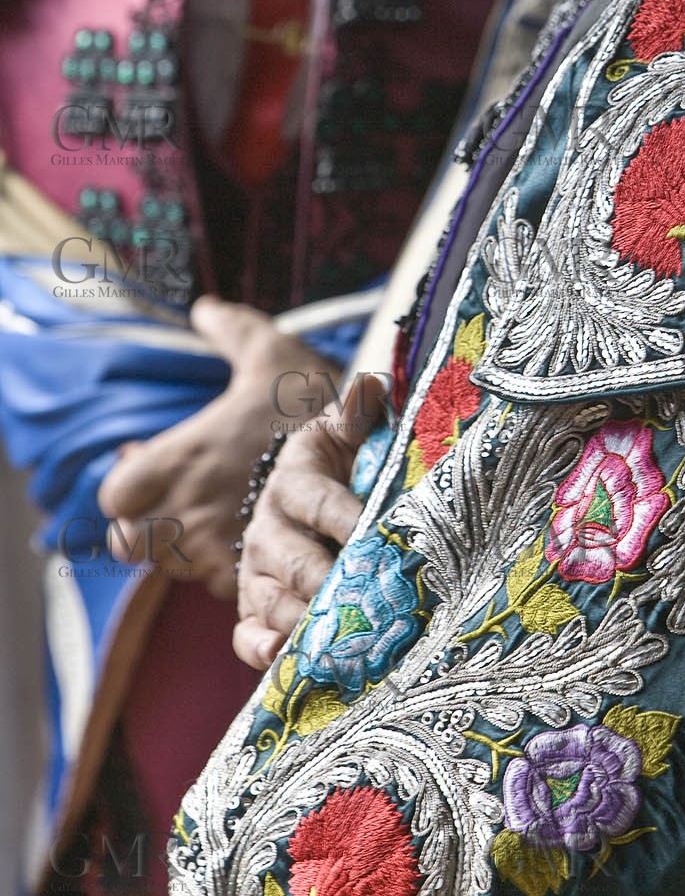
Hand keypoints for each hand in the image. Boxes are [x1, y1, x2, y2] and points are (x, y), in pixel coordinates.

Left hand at [97, 296, 343, 599]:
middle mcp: (183, 508)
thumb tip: (205, 307)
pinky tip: (253, 553)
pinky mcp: (244, 577)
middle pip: (131, 542)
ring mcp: (211, 548)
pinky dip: (230, 575)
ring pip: (175, 568)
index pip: (116, 496)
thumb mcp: (272, 355)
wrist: (358, 457)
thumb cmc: (308, 404)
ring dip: (191, 554)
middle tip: (186, 512)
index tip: (154, 478)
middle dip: (152, 530)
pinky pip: (217, 588)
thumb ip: (234, 330)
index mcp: (175, 458)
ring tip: (224, 531)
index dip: (130, 492)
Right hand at [233, 378, 384, 668]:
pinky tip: (280, 656)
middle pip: (296, 560)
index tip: (373, 536)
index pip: (318, 501)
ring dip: (305, 621)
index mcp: (296, 477)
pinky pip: (247, 631)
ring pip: (273, 598)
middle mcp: (269, 525)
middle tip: (365, 603)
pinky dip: (259, 647)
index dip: (345, 519)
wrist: (319, 487)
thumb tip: (370, 385)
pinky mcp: (254, 604)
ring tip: (338, 640)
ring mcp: (258, 568)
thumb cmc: (346, 458)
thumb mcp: (352, 428)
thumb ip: (361, 412)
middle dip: (329, 583)